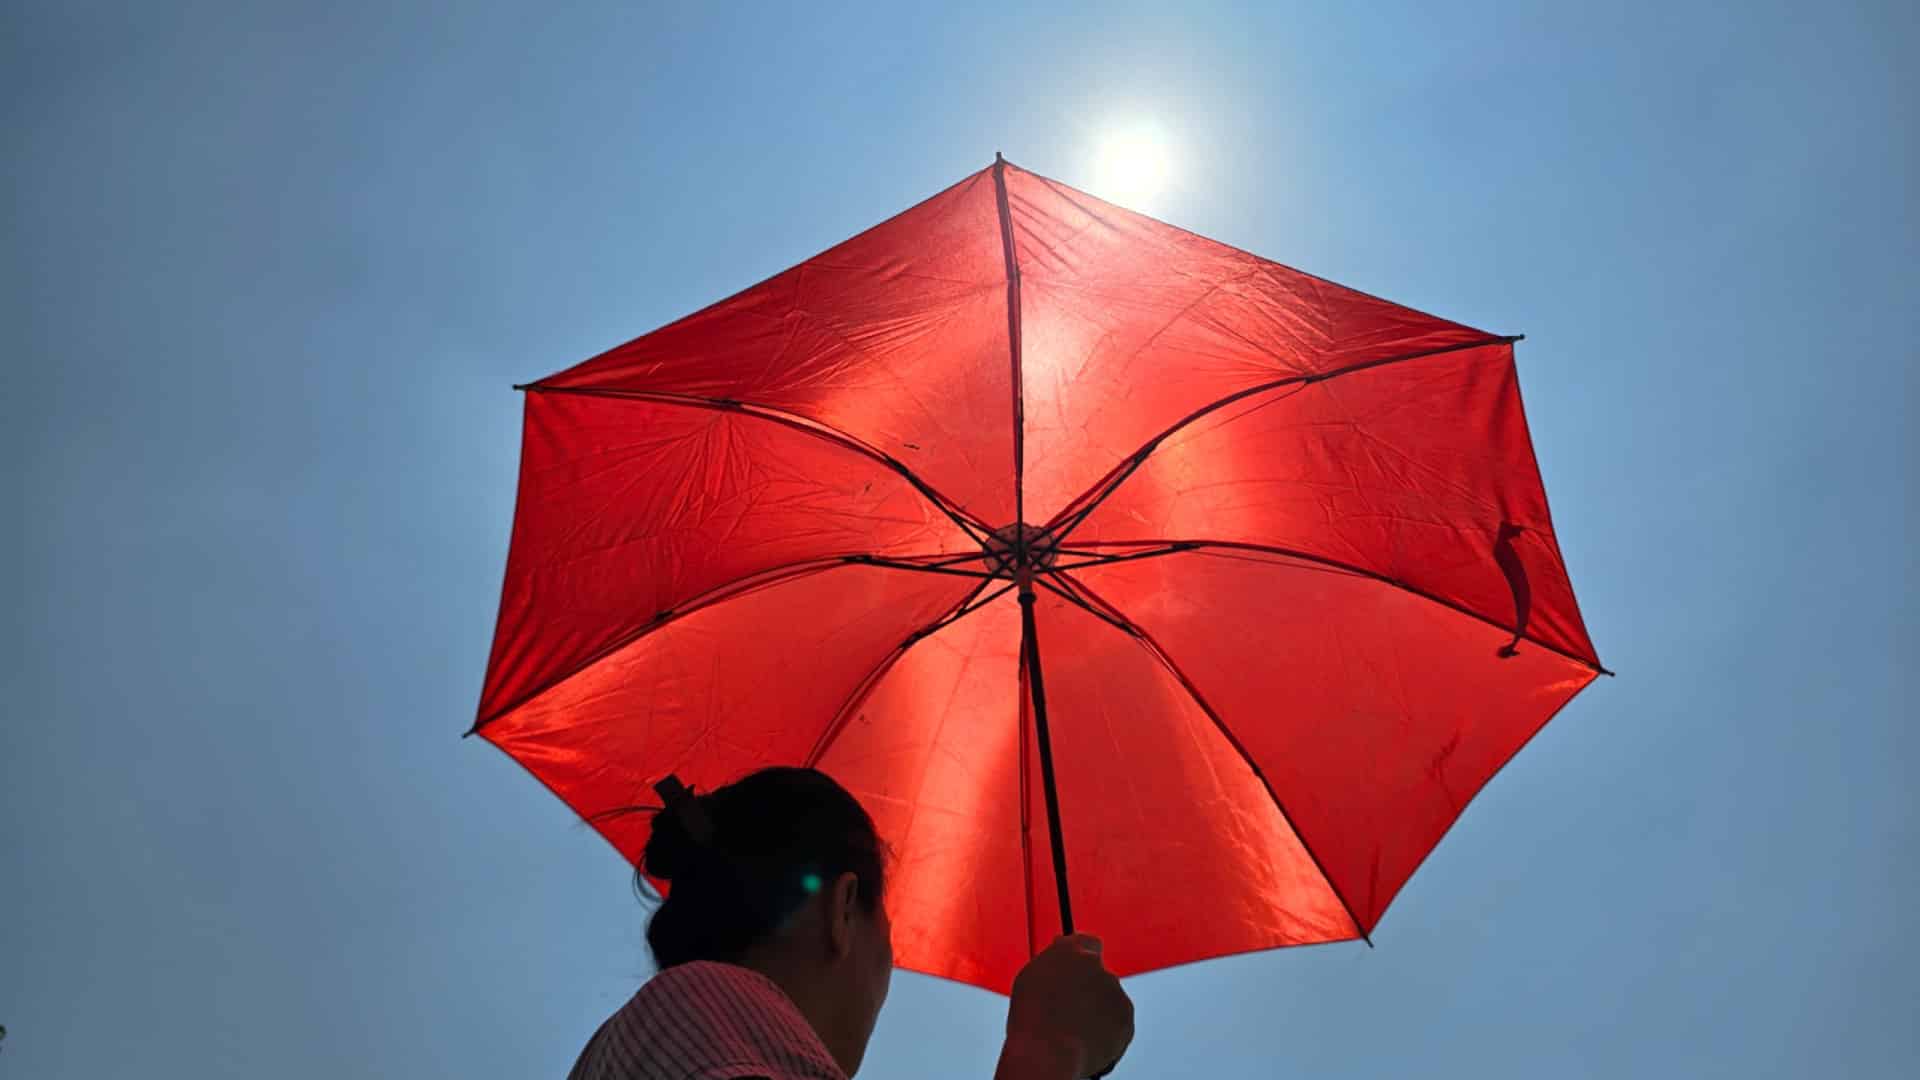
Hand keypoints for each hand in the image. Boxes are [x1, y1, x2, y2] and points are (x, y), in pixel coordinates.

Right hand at [1001, 934, 1133, 1079]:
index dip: (1083, 957)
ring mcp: (1115, 992)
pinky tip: (1087, 1041)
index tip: (1078, 969)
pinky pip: (1119, 1023)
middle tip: (1070, 1011)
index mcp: (1070, 951)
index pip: (1087, 942)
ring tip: (1074, 1032)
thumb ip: (1052, 964)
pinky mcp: (1127, 1018)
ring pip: (1110, 1000)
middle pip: (1099, 975)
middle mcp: (1097, 966)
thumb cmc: (1032, 1019)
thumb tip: (1059, 962)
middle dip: (1090, 990)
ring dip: (1099, 1011)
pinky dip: (1109, 1031)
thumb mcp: (1030, 979)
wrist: (1049, 1051)